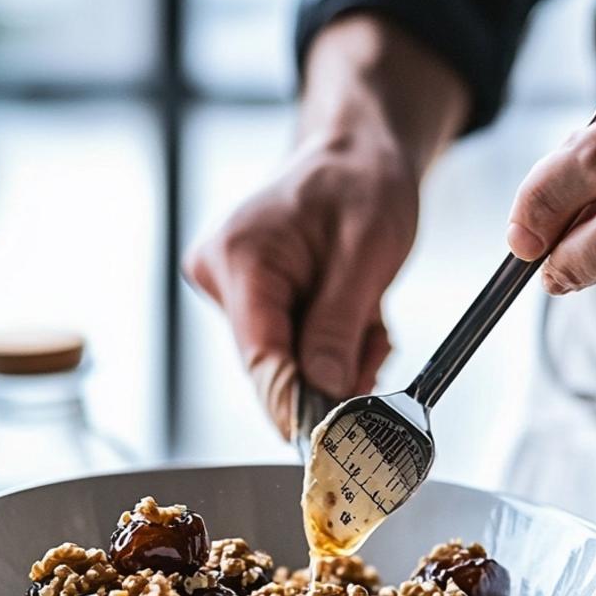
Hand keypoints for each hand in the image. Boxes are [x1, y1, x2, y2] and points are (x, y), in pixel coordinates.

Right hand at [184, 13, 467, 438]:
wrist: (357, 151)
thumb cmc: (363, 181)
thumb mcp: (367, 254)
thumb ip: (339, 329)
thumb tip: (325, 398)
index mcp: (243, 256)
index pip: (261, 359)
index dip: (297, 407)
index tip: (333, 445)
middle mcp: (220, 274)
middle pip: (273, 365)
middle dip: (331, 371)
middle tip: (374, 343)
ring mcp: (229, 287)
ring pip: (286, 362)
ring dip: (336, 355)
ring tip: (366, 312)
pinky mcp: (247, 298)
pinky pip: (290, 347)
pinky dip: (329, 343)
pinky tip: (350, 311)